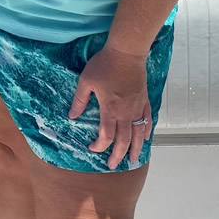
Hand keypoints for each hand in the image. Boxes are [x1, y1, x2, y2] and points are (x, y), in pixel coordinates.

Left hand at [68, 45, 151, 170]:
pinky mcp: (145, 100)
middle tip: (113, 165)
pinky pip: (147, 120)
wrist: (126, 52)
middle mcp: (126, 112)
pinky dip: (146, 131)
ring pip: (138, 134)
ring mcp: (137, 107)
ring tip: (134, 160)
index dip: (100, 146)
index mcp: (110, 109)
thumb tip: (72, 116)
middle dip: (118, 155)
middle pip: (124, 140)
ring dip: (136, 149)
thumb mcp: (86, 81)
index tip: (93, 148)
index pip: (106, 135)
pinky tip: (145, 138)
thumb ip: (79, 100)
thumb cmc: (104, 65)